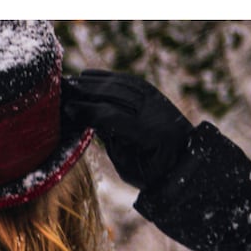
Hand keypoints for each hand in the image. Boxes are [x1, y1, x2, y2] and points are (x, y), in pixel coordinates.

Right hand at [62, 70, 194, 189]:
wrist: (188, 163)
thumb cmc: (154, 175)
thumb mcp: (130, 169)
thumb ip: (112, 144)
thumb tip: (88, 120)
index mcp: (153, 136)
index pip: (113, 117)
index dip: (88, 111)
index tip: (68, 109)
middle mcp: (157, 113)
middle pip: (116, 95)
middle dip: (87, 92)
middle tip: (62, 91)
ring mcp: (158, 101)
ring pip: (121, 85)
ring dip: (94, 82)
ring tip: (71, 83)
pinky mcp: (155, 94)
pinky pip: (128, 81)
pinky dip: (107, 77)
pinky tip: (88, 76)